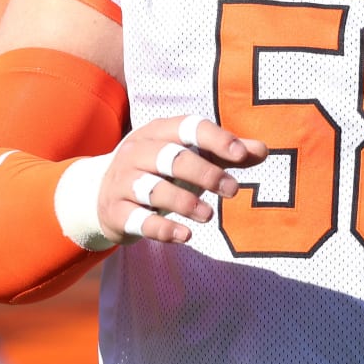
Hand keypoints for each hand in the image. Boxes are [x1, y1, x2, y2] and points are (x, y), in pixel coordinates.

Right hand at [95, 115, 267, 245]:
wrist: (101, 193)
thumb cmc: (157, 170)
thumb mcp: (188, 155)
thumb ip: (224, 153)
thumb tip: (263, 150)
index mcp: (158, 131)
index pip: (188, 127)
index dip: (216, 139)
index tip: (240, 155)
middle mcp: (137, 152)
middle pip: (171, 158)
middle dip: (205, 174)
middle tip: (233, 190)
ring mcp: (123, 182)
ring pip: (154, 190)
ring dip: (185, 202)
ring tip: (209, 215)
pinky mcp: (116, 212)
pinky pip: (139, 220)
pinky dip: (163, 229)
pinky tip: (186, 235)